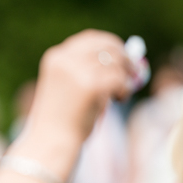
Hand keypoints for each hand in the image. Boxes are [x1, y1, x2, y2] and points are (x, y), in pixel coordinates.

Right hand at [29, 29, 132, 143]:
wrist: (49, 143)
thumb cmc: (60, 121)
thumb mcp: (69, 89)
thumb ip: (90, 71)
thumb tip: (125, 58)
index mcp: (55, 58)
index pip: (89, 39)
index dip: (109, 44)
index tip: (122, 54)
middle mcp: (65, 59)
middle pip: (106, 46)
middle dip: (124, 57)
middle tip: (134, 71)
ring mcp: (77, 71)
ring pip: (115, 62)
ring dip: (124, 76)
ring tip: (119, 95)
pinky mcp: (90, 85)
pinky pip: (119, 78)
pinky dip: (125, 88)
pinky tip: (119, 99)